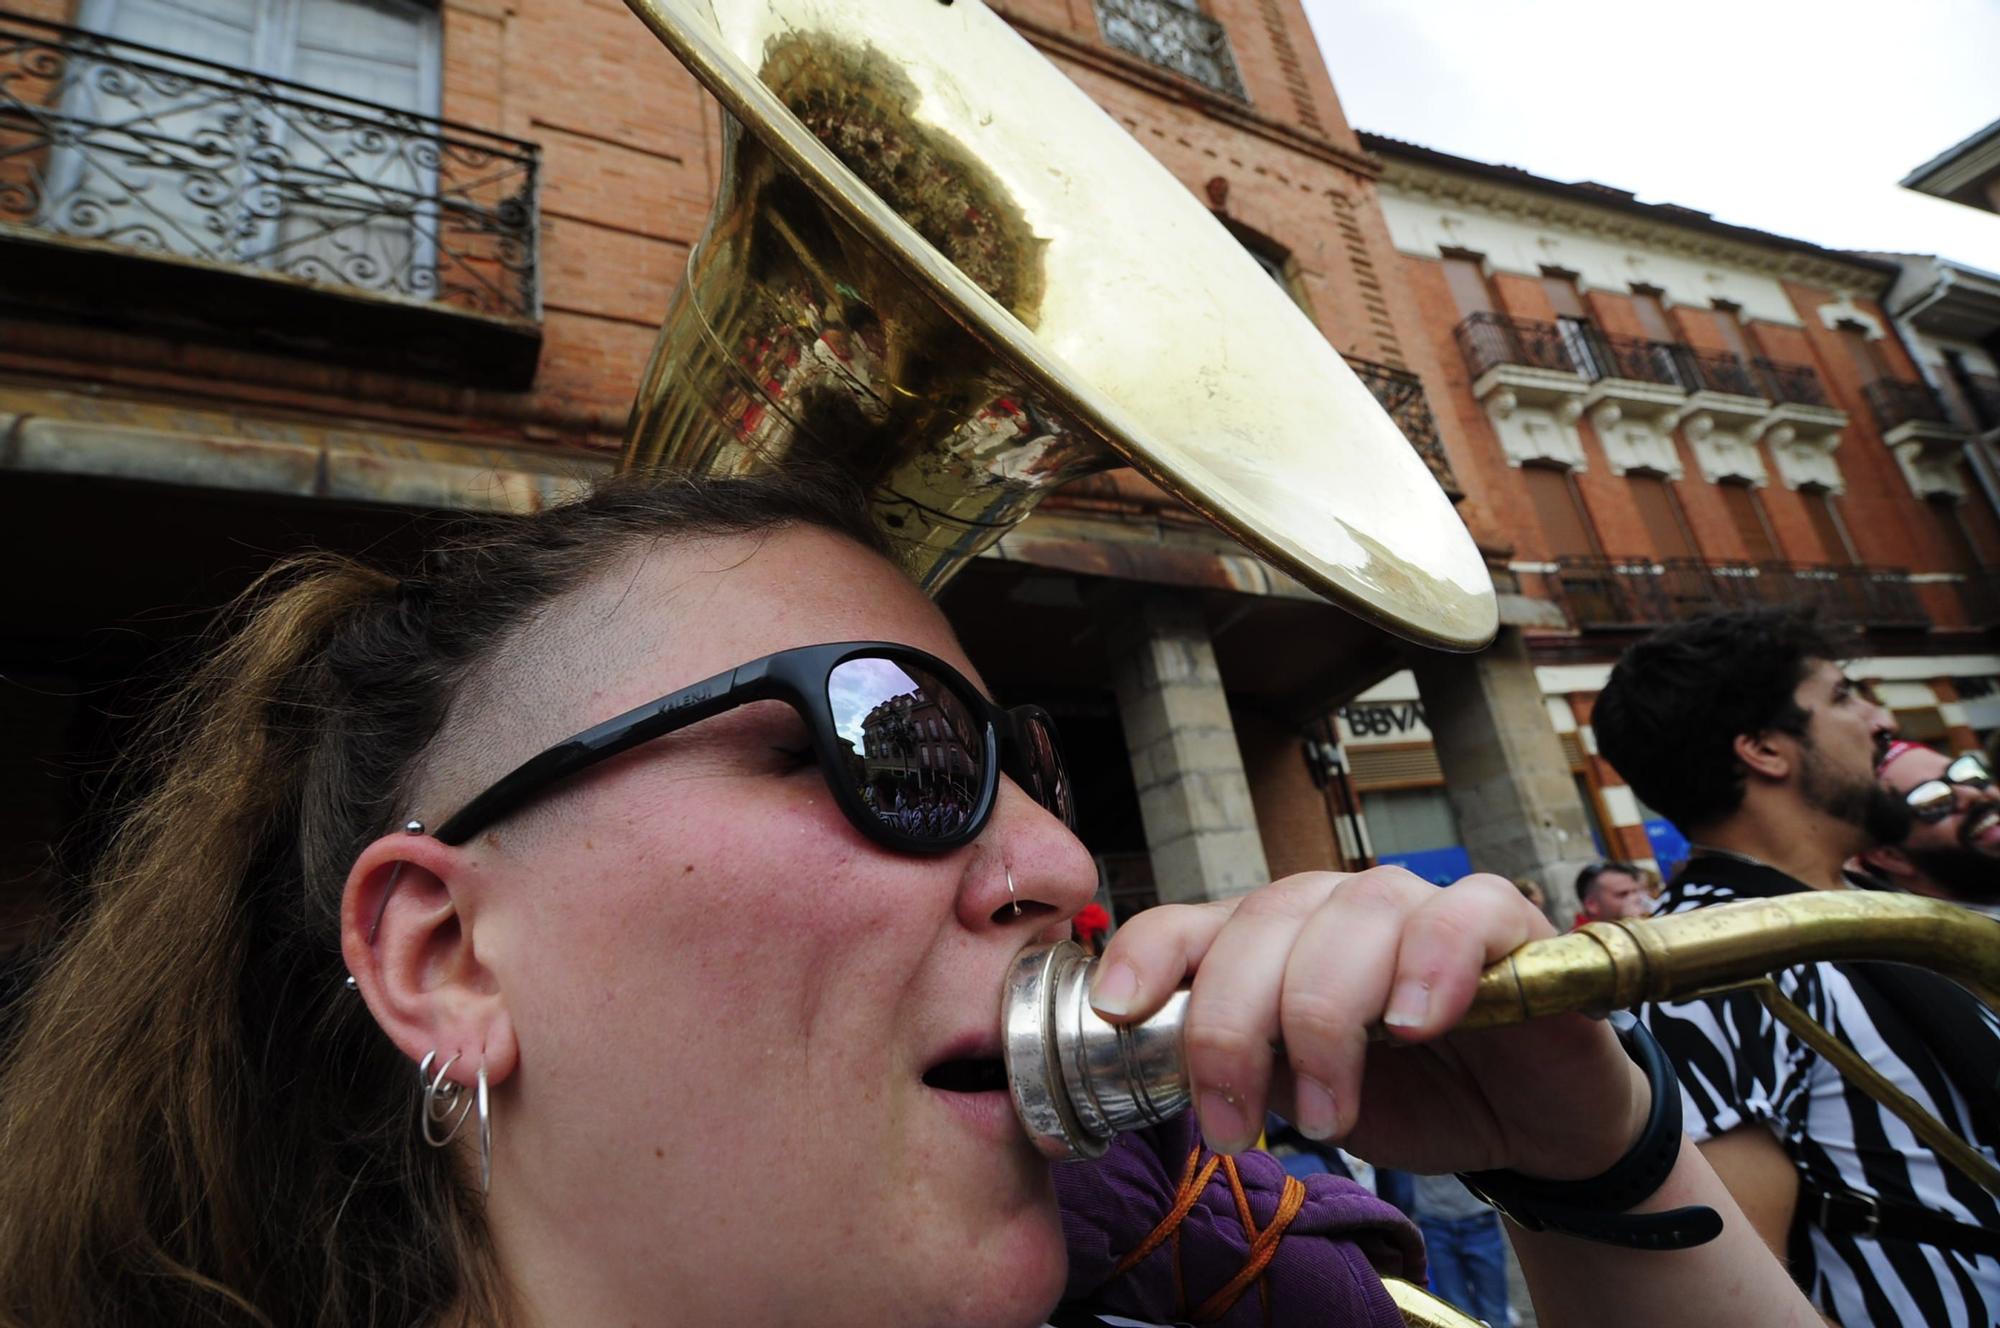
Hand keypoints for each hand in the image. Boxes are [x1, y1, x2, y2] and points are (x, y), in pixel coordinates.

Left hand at [1089, 867, 1648, 1181]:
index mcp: (1268, 940)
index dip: (1145, 954)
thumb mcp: (1295, 1094)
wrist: (1529, 1120)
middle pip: (1261, 925)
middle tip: (1229, 1125)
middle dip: (1232, 1028)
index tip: (1118, 1010)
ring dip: (1325, 1023)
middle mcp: (1332, 906)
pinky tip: (1417, 1025)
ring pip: (1350, 919)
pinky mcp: (1499, 919)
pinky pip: (1459, 914)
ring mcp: (1415, 904)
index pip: (1189, 922)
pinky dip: (1431, 966)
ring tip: (1324, 1117)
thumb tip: (1142, 1072)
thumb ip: (1233, 1068)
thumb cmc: (1407, 1095)